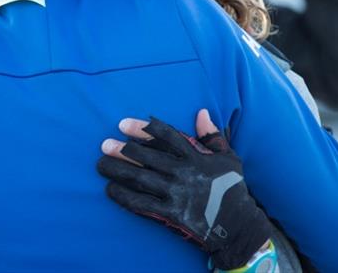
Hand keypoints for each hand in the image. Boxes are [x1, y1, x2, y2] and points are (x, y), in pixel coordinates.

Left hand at [97, 110, 270, 270]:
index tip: (122, 124)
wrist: (238, 225)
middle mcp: (183, 172)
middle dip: (122, 149)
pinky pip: (141, 202)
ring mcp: (176, 193)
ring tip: (100, 164)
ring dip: (117, 170)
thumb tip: (201, 112)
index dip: (142, 128)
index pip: (165, 136)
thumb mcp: (229, 158)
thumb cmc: (232, 187)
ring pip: (139, 178)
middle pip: (146, 156)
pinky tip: (110, 188)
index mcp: (195, 156)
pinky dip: (123, 195)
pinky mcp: (171, 213)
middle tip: (104, 144)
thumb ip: (212, 135)